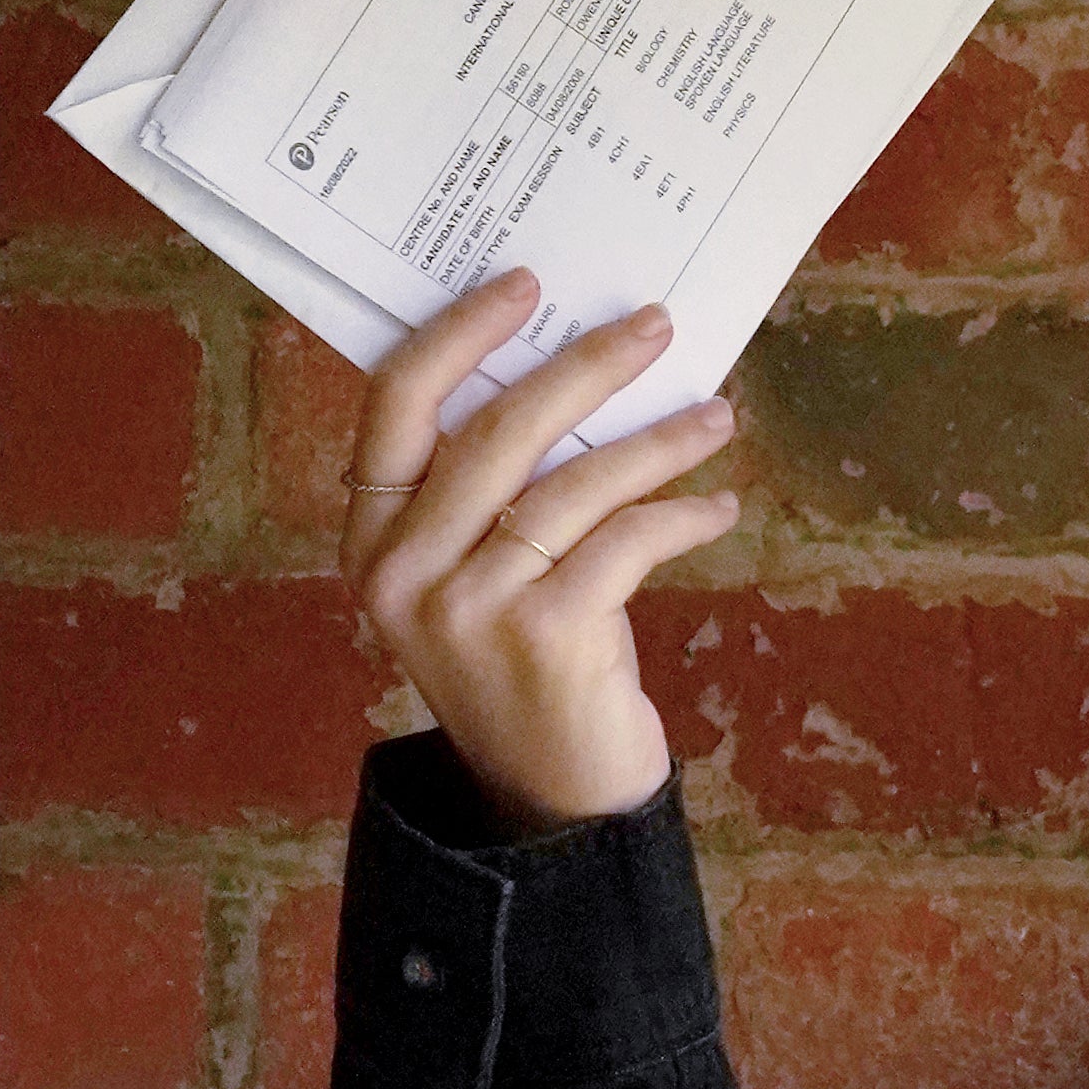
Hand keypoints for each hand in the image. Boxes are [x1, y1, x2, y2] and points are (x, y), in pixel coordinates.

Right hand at [339, 271, 736, 829]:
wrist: (553, 802)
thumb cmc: (527, 666)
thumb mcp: (479, 577)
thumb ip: (492, 495)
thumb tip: (578, 373)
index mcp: (372, 542)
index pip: (395, 405)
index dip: (457, 334)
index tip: (524, 285)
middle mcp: (405, 573)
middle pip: (495, 431)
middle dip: (584, 367)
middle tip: (654, 326)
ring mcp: (470, 608)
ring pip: (572, 484)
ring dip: (657, 442)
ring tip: (716, 418)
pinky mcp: (545, 637)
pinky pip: (624, 542)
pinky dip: (679, 516)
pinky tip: (717, 508)